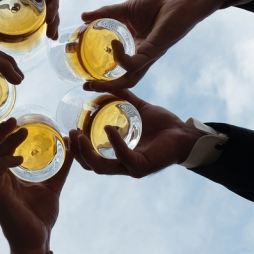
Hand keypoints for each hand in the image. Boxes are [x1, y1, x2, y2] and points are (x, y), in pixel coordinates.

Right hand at [0, 119, 72, 253]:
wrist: (36, 242)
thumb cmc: (40, 218)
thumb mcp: (53, 186)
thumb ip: (61, 167)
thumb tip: (71, 145)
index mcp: (7, 178)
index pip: (0, 150)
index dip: (5, 134)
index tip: (19, 120)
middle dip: (0, 132)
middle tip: (15, 119)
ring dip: (5, 142)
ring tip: (21, 131)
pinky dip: (5, 161)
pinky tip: (20, 156)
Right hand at [70, 90, 204, 177]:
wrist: (185, 133)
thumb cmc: (164, 125)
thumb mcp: (137, 110)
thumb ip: (121, 99)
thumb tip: (100, 85)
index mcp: (119, 156)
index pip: (92, 159)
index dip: (77, 150)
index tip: (67, 134)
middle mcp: (123, 165)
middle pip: (92, 166)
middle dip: (78, 152)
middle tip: (70, 134)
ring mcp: (132, 168)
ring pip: (101, 167)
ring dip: (88, 153)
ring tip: (80, 135)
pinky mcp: (142, 166)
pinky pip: (123, 156)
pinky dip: (115, 142)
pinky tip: (109, 127)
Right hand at [81, 0, 233, 91]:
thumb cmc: (159, 3)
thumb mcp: (125, 9)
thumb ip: (105, 14)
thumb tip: (84, 16)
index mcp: (136, 48)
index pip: (120, 69)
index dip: (104, 77)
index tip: (85, 80)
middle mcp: (143, 56)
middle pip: (124, 80)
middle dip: (105, 87)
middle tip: (87, 87)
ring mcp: (149, 55)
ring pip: (130, 78)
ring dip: (111, 83)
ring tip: (93, 81)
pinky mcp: (155, 50)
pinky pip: (136, 62)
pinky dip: (122, 57)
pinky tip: (114, 44)